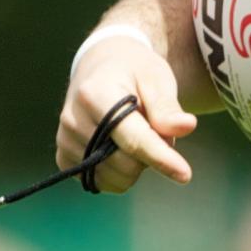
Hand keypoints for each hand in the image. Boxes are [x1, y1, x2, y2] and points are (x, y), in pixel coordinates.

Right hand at [56, 33, 197, 190]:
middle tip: (154, 128)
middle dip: (152, 154)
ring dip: (137, 164)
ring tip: (136, 134)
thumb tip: (186, 127)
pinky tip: (122, 149)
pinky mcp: (64, 157)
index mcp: (95, 94)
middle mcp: (73, 120)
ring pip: (115, 177)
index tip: (185, 174)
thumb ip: (168, 107)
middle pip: (125, 162)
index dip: (160, 158)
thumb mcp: (157, 79)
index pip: (132, 138)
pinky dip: (119, 174)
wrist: (102, 68)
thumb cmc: (134, 72)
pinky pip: (101, 182)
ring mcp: (65, 140)